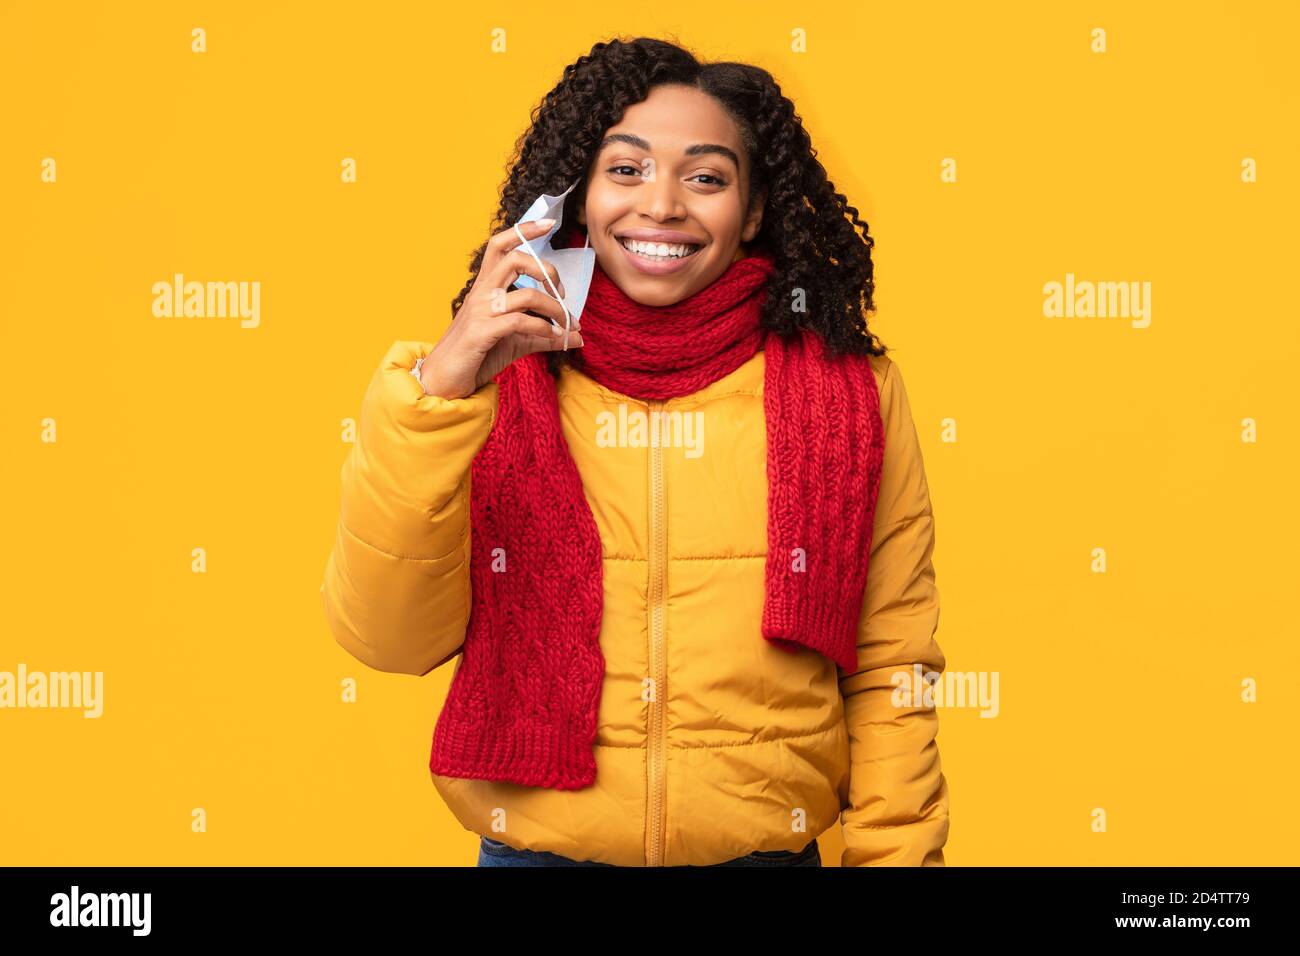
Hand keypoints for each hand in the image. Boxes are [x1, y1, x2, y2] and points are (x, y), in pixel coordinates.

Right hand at [419, 219, 583, 399]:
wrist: (445, 381)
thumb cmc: (478, 355)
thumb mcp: (517, 341)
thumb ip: (545, 335)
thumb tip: (578, 336)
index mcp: (486, 287)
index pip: (501, 245)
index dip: (524, 230)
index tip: (549, 222)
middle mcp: (481, 293)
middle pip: (515, 259)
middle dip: (547, 271)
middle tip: (561, 294)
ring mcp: (481, 311)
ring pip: (527, 294)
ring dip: (555, 309)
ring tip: (567, 325)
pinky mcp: (482, 332)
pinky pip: (521, 321)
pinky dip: (545, 328)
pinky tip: (554, 338)